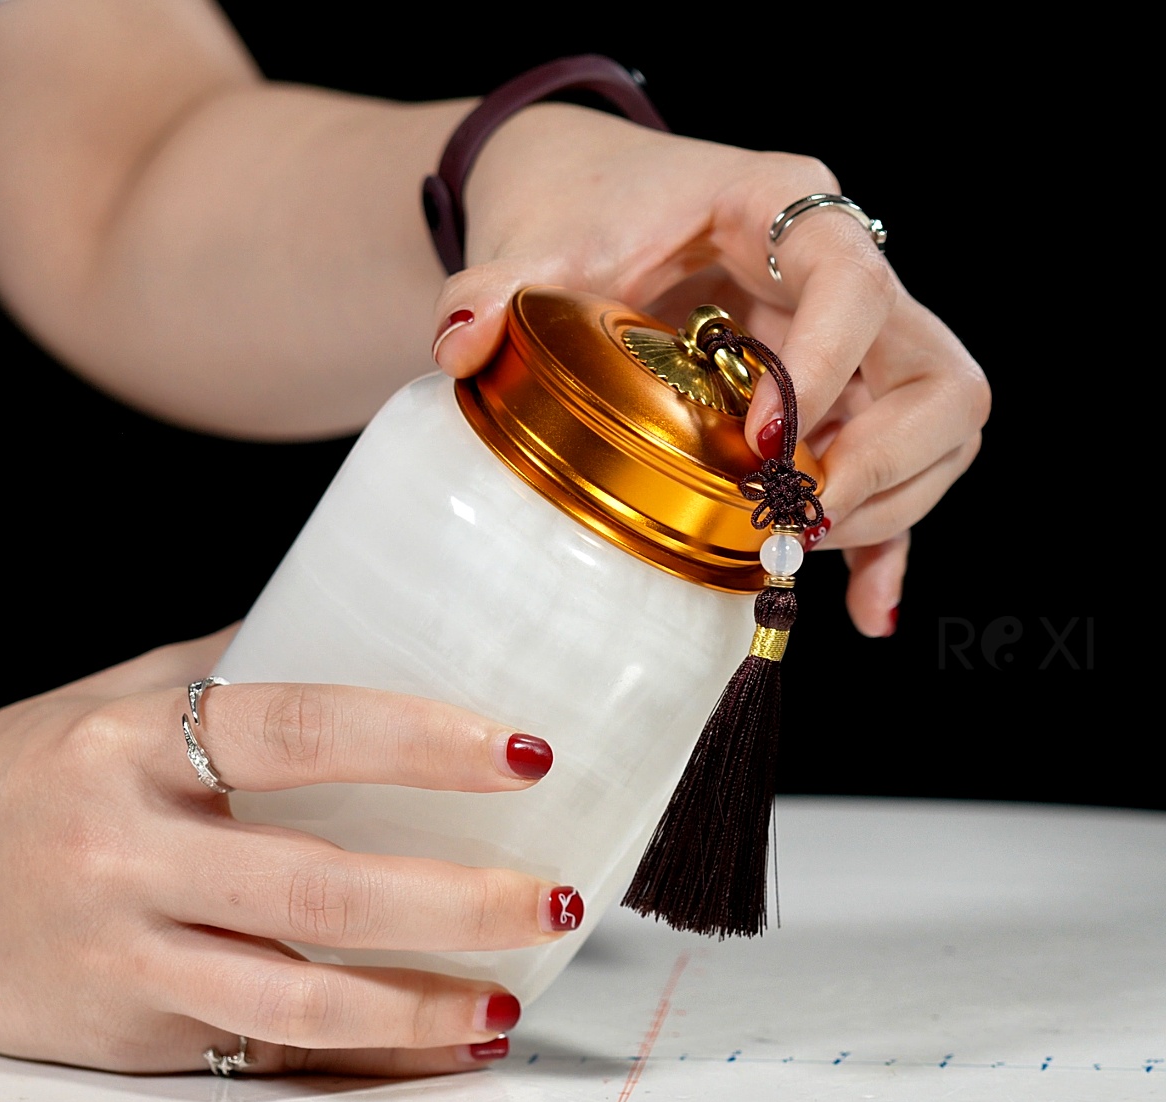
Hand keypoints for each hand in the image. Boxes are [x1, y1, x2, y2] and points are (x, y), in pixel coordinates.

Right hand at [0, 628, 576, 1074]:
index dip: (419, 740)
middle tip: (558, 891)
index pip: (299, 730)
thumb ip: (228, 672)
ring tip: (518, 992)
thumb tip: (358, 628)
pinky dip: (373, 1054)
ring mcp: (125, 955)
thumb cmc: (25, 776)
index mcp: (132, 743)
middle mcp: (126, 852)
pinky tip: (452, 1040)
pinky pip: (270, 1052)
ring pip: (299, 995)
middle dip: (455, 898)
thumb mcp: (109, 700)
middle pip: (318, 887)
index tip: (523, 750)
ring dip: (424, 1000)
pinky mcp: (130, 1033)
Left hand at [429, 105, 989, 636]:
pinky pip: (898, 471)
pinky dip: (886, 541)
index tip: (760, 445)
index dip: (824, 369)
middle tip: (796, 517)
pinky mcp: (839, 397)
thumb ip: (498, 279)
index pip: (855, 285)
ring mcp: (854, 343)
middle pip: (936, 376)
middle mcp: (843, 275)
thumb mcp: (543, 232)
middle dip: (883, 461)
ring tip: (795, 553)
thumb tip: (461, 341)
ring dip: (886, 505)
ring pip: (936, 428)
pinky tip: (861, 608)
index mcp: (789, 210)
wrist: (594, 195)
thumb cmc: (584, 198)